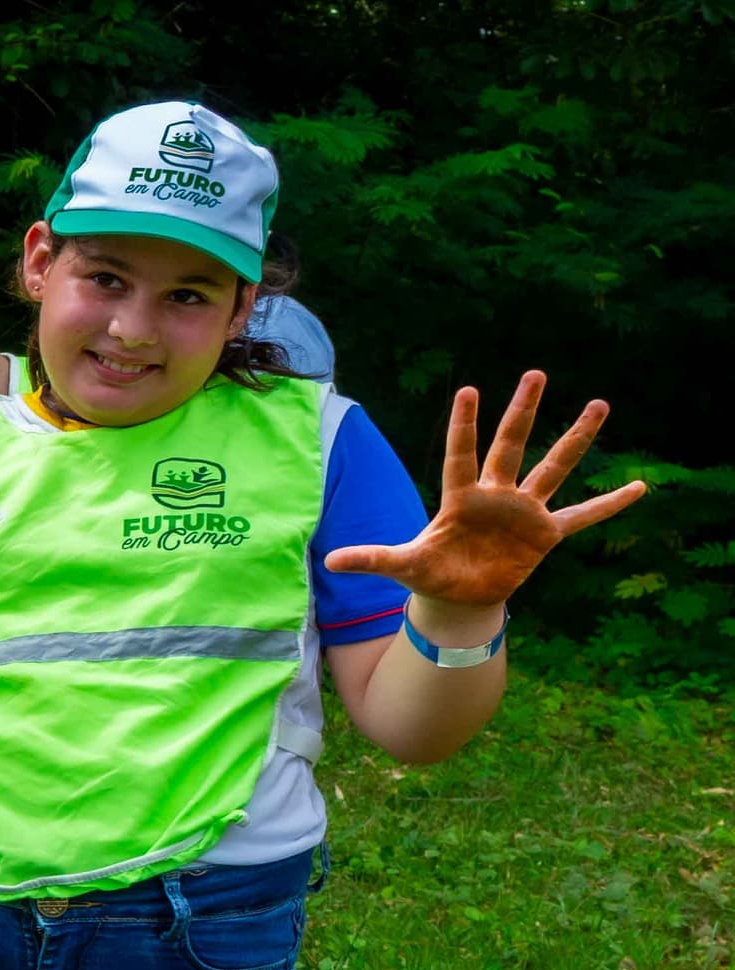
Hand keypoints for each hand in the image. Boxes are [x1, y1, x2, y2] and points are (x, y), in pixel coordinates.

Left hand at [323, 372, 643, 614]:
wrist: (459, 596)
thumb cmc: (430, 573)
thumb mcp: (401, 566)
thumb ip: (372, 558)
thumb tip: (329, 561)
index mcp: (460, 498)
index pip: (461, 455)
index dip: (464, 425)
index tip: (469, 390)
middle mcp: (496, 495)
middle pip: (511, 446)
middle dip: (522, 412)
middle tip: (535, 373)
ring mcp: (524, 512)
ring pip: (554, 468)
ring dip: (576, 439)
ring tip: (600, 404)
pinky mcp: (545, 534)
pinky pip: (583, 516)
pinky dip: (610, 504)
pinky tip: (641, 487)